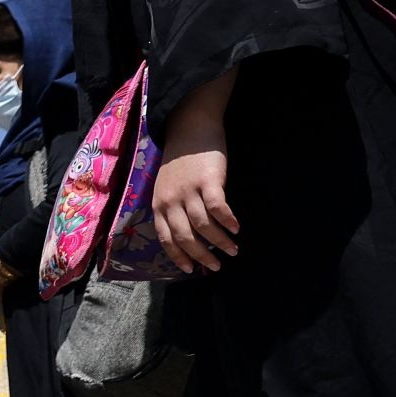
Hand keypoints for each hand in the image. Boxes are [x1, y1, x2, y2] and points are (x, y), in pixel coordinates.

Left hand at [154, 76, 240, 274]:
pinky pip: (219, 208)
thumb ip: (174, 207)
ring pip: (203, 226)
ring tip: (232, 251)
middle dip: (201, 256)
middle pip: (185, 237)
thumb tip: (188, 233)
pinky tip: (237, 228)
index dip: (178, 256)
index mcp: (159, 203)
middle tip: (216, 267)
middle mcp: (171, 200)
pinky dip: (228, 221)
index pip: (165, 238)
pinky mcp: (208, 180)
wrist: (190, 126)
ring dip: (219, 242)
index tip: (190, 270)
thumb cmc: (181, 159)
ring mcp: (189, 190)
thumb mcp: (167, 185)